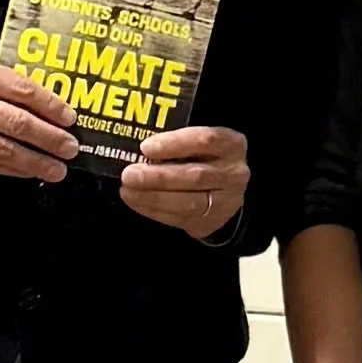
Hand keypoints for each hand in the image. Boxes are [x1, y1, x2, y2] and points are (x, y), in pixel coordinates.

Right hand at [0, 54, 76, 182]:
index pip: (20, 89)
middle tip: (70, 147)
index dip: (50, 105)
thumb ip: (1, 82)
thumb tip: (47, 105)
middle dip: (48, 138)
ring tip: (56, 168)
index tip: (70, 117)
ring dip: (33, 162)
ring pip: (1, 149)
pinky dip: (10, 170)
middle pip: (14, 122)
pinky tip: (28, 171)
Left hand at [119, 126, 249, 241]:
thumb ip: (175, 143)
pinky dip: (154, 211)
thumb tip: (140, 150)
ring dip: (153, 197)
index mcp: (231, 145)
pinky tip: (137, 202)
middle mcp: (233, 173)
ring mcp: (225, 201)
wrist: (224, 188)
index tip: (146, 147)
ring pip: (189, 202)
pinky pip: (180, 218)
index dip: (175, 143)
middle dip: (158, 176)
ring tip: (128, 190)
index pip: (206, 140)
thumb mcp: (197, 143)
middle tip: (129, 174)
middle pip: (196, 176)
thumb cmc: (203, 157)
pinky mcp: (211, 221)